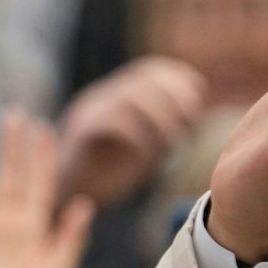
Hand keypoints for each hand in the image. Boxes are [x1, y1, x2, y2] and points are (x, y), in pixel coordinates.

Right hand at [55, 57, 205, 207]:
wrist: (67, 198)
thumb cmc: (107, 176)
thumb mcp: (144, 147)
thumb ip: (165, 128)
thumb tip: (199, 114)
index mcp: (115, 95)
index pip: (150, 69)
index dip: (179, 79)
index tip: (198, 102)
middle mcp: (101, 96)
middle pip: (143, 77)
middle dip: (175, 97)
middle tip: (191, 122)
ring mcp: (88, 111)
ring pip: (130, 97)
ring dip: (161, 118)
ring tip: (174, 144)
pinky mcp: (80, 132)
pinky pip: (113, 122)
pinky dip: (139, 136)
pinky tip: (150, 155)